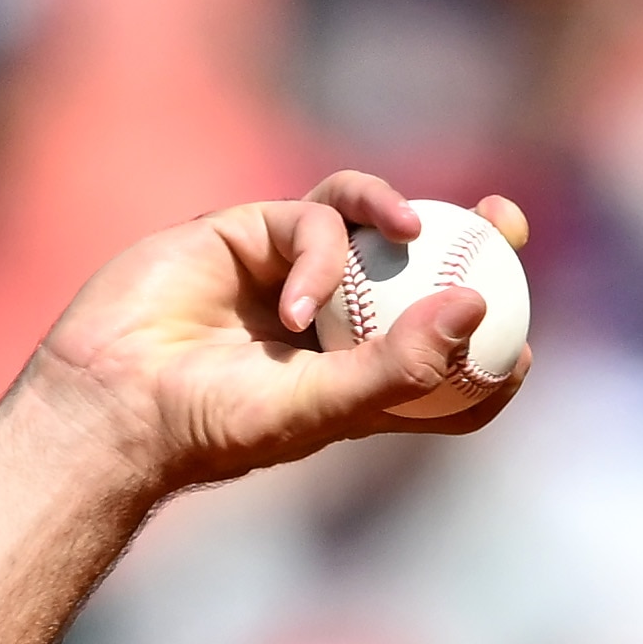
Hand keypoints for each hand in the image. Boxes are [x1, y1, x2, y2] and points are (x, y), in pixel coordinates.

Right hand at [20, 173, 533, 493]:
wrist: (116, 402)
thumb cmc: (214, 425)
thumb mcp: (321, 408)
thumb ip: (401, 366)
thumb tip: (478, 308)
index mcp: (360, 379)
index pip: (447, 364)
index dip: (493, 353)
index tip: (526, 349)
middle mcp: (333, 322)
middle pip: (423, 269)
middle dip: (473, 238)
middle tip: (509, 221)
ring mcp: (290, 272)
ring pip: (367, 220)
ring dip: (393, 218)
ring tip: (412, 232)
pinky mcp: (246, 234)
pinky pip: (310, 218)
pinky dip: (317, 254)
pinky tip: (292, 304)